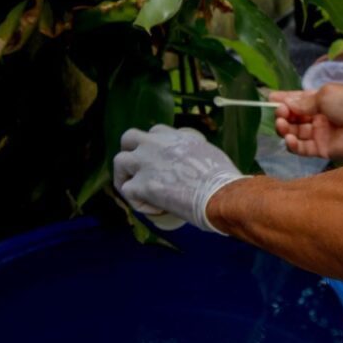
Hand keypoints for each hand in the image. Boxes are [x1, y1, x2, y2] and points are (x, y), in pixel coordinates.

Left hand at [113, 125, 244, 232]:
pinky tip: (156, 210)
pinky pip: (128, 192)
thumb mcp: (210, 153)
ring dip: (126, 177)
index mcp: (176, 135)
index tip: (160, 161)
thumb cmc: (224, 179)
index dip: (153, 146)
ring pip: (119, 163)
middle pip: (128, 138)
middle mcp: (156, 144)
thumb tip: (196, 162)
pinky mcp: (142, 185)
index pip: (154, 132)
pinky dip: (139, 203)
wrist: (221, 195)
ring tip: (139, 193)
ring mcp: (146, 163)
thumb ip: (195, 152)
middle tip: (137, 170)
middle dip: (129, 152)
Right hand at [270, 85, 342, 159]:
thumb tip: (285, 104)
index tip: (269, 97)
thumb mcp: (324, 95)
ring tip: (281, 124)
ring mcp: (319, 134)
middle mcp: (317, 117)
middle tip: (279, 112)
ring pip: (295, 133)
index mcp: (320, 100)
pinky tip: (288, 138)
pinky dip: (292, 144)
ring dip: (285, 129)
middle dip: (283, 114)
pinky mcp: (320, 149)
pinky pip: (302, 148)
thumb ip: (303, 102)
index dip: (283, 99)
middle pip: (293, 117)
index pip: (297, 100)